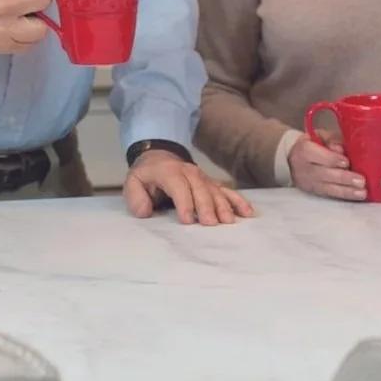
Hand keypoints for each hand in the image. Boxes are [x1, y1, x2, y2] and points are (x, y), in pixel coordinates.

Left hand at [123, 150, 255, 225]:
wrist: (160, 157)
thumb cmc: (147, 176)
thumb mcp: (133, 182)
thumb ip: (135, 197)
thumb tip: (145, 212)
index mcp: (169, 172)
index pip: (178, 185)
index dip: (184, 202)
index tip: (187, 220)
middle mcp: (189, 173)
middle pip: (200, 189)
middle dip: (206, 206)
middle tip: (211, 224)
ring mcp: (203, 178)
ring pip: (215, 190)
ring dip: (223, 205)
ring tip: (229, 221)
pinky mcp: (212, 184)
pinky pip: (226, 191)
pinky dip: (237, 201)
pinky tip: (247, 212)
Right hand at [288, 132, 366, 200]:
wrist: (291, 158)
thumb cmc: (313, 144)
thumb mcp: (320, 135)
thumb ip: (332, 140)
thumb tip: (341, 150)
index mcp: (305, 150)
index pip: (319, 156)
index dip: (333, 160)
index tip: (347, 162)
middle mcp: (305, 168)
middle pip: (325, 174)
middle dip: (344, 178)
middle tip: (361, 181)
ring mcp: (308, 182)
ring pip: (328, 188)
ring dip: (346, 191)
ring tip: (362, 193)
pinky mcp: (313, 191)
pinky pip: (329, 195)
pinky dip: (343, 196)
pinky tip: (355, 196)